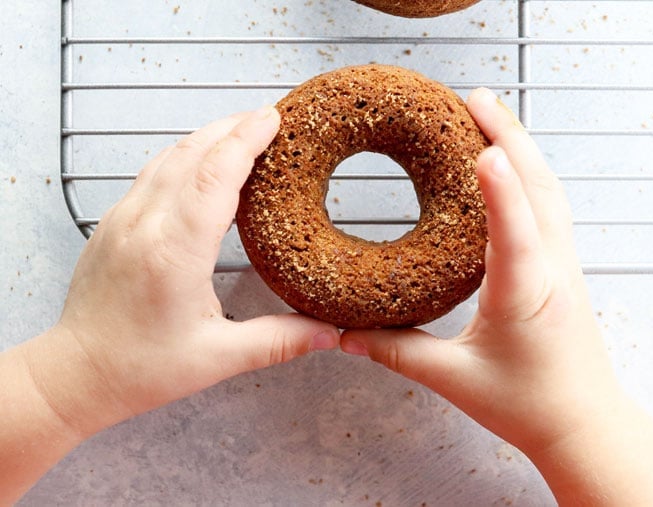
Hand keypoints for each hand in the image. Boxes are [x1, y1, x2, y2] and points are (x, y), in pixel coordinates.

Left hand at [48, 107, 339, 434]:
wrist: (77, 371)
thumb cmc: (140, 368)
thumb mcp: (218, 358)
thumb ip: (278, 341)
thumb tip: (329, 333)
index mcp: (174, 252)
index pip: (215, 176)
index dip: (246, 140)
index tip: (274, 119)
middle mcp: (144, 224)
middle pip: (192, 152)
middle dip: (232, 126)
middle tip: (269, 117)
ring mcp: (123, 218)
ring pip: (169, 156)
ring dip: (208, 137)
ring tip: (242, 132)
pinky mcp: (113, 222)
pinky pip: (152, 171)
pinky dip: (184, 155)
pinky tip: (202, 162)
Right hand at [341, 88, 619, 453]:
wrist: (583, 424)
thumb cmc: (527, 406)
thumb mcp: (454, 379)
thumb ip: (397, 351)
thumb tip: (346, 334)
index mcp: (525, 295)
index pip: (513, 233)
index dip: (500, 189)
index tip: (482, 146)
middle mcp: (552, 271)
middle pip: (540, 190)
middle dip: (509, 136)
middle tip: (475, 98)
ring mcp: (564, 266)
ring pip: (551, 191)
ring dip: (523, 148)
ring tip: (490, 116)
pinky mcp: (564, 268)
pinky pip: (551, 207)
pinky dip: (531, 174)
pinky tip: (512, 166)